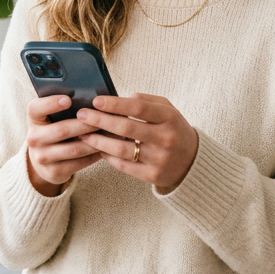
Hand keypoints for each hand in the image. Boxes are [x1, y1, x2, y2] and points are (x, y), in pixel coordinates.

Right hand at [25, 95, 102, 195]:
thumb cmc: (53, 129)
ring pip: (74, 149)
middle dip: (85, 124)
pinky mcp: (54, 171)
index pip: (36, 108)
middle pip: (62, 130)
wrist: (43, 160)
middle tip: (104, 119)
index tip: (68, 99)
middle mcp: (34, 138)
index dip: (51, 103)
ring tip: (110, 134)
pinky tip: (105, 148)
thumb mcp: (51, 117)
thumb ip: (65, 108)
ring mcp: (42, 157)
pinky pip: (79, 163)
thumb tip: (92, 100)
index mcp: (33, 119)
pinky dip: (94, 155)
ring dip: (95, 141)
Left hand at [76, 94, 198, 192]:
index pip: (138, 108)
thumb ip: (146, 101)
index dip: (115, 104)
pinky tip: (97, 148)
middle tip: (82, 115)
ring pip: (121, 149)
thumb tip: (120, 98)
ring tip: (83, 133)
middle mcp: (165, 138)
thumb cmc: (174, 129)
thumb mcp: (168, 110)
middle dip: (100, 120)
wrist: (192, 162)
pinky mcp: (152, 175)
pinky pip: (123, 166)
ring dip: (99, 140)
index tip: (96, 101)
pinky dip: (108, 156)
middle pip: (126, 128)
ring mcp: (159, 159)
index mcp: (169, 118)